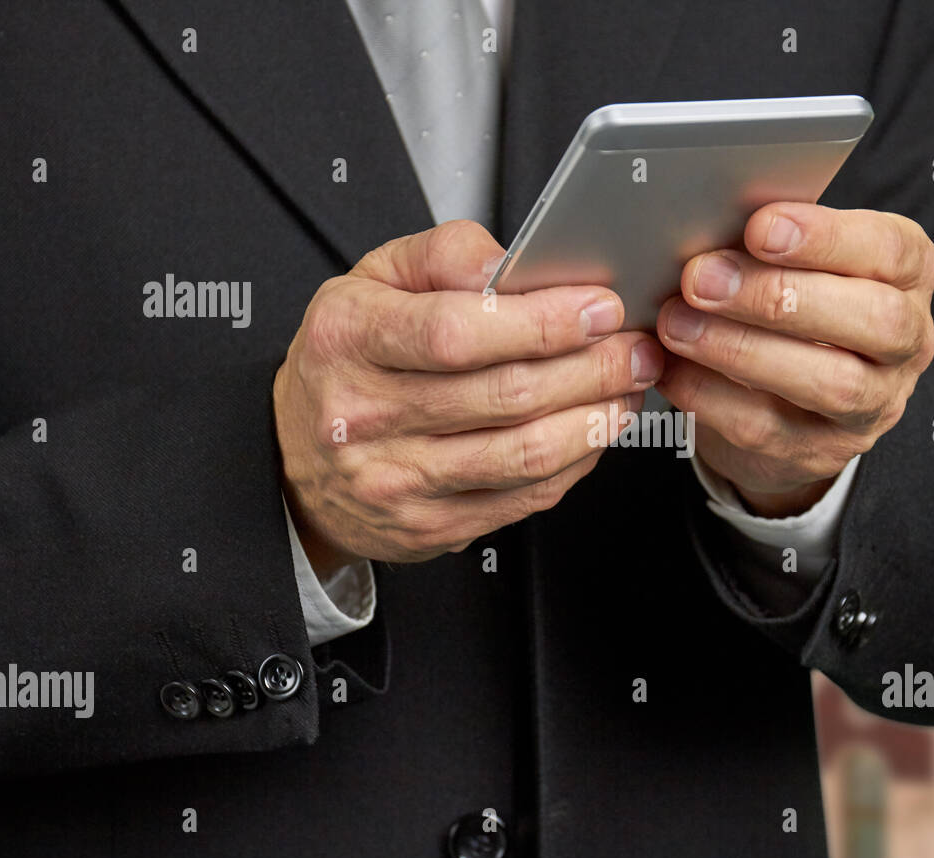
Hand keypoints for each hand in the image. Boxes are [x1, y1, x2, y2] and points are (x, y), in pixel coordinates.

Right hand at [273, 220, 661, 577]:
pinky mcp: (431, 526)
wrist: (298, 460)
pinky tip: (595, 428)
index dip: (542, 323)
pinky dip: (577, 460)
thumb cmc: (350, 360)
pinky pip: (526, 497)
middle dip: (592, 367)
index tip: (598, 308)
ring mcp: (398, 481)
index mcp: (349, 339)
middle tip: (635, 345)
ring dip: (596, 417)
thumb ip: (444, 255)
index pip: (457, 333)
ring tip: (628, 385)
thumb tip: (512, 264)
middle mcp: (366, 416)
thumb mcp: (373, 280)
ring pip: (525, 454)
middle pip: (506, 395)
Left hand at [655, 203, 933, 517]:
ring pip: (828, 382)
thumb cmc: (794, 303)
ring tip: (676, 323)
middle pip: (873, 320)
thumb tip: (703, 221)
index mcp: (907, 275)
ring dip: (741, 349)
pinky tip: (670, 367)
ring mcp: (872, 405)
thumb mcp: (798, 262)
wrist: (796, 402)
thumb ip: (771, 242)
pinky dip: (710, 394)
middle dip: (780, 297)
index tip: (760, 227)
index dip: (827, 238)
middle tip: (702, 279)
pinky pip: (767, 427)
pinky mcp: (821, 451)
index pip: (890, 250)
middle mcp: (907, 342)